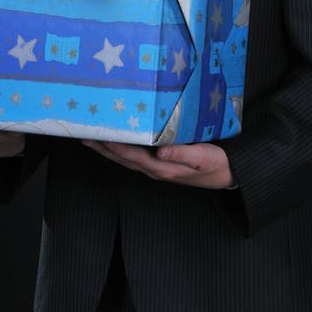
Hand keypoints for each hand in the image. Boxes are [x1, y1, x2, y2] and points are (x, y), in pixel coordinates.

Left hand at [81, 140, 235, 189]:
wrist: (226, 175)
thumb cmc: (215, 164)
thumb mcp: (202, 157)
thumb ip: (181, 154)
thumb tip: (161, 151)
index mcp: (162, 168)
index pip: (132, 156)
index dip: (115, 147)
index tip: (100, 137)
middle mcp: (155, 169)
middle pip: (123, 159)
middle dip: (104, 148)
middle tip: (84, 136)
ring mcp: (156, 168)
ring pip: (126, 158)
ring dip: (108, 149)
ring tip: (91, 138)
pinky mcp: (160, 163)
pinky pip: (134, 156)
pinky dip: (121, 149)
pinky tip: (116, 141)